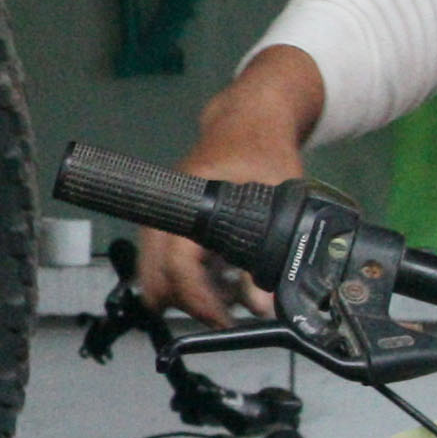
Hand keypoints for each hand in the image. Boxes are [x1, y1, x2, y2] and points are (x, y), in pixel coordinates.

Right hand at [128, 50, 327, 324]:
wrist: (250, 118)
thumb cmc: (265, 149)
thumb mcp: (281, 197)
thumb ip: (274, 250)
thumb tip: (265, 304)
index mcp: (192, 200)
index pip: (177, 261)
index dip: (195, 297)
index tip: (219, 319)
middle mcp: (171, 209)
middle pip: (155, 273)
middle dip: (185, 302)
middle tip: (222, 316)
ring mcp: (169, 216)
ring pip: (158, 272)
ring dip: (186, 293)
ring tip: (224, 300)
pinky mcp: (175, 222)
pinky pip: (168, 262)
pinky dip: (189, 280)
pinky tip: (220, 282)